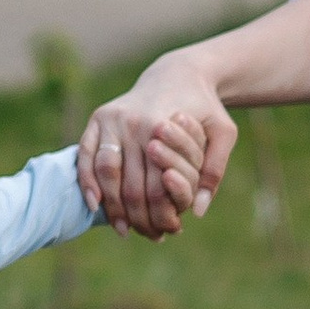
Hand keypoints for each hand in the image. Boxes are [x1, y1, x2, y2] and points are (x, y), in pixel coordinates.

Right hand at [80, 63, 236, 238]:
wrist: (178, 73)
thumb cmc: (204, 107)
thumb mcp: (223, 132)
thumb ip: (214, 170)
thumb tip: (198, 210)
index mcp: (160, 125)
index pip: (156, 184)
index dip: (161, 213)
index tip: (168, 232)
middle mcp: (131, 122)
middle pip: (129, 183)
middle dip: (137, 216)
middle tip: (148, 235)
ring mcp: (111, 119)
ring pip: (105, 173)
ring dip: (112, 206)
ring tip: (123, 229)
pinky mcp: (99, 118)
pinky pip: (85, 155)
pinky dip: (87, 182)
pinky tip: (95, 205)